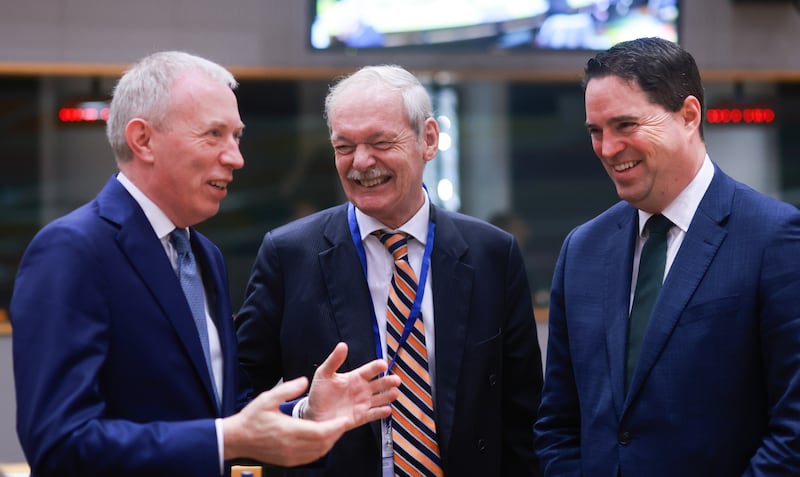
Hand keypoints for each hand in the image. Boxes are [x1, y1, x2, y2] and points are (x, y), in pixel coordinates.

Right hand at [222, 377, 349, 465]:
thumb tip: (304, 381)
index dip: (335, 427)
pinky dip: (320, 450)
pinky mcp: (288, 461)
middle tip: (343, 423)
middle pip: (322, 443)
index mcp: (288, 430)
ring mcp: (290, 456)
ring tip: (335, 430)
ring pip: (318, 452)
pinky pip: (310, 458)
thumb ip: (288, 389)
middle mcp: (291, 446)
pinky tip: (322, 440)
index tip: (344, 420)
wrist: (237, 439)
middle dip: (336, 434)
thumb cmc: (251, 418)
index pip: (319, 432)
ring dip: (329, 442)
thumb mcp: (268, 397)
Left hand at [304, 342, 399, 428]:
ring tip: (395, 393)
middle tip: (395, 380)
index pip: (369, 370)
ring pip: (380, 399)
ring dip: (388, 396)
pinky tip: (387, 410)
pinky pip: (373, 414)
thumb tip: (342, 345)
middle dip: (388, 382)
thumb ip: (334, 360)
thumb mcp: (324, 373)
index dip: (376, 367)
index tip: (383, 364)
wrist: (313, 414)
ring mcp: (362, 404)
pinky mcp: (360, 417)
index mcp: (354, 378)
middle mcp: (361, 390)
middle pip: (379, 384)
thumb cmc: (319, 393)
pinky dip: (380, 413)